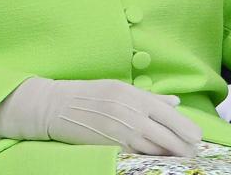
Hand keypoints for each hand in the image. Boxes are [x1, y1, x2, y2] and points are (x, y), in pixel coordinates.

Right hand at [0, 77, 201, 155]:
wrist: (53, 106)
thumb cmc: (85, 94)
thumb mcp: (117, 87)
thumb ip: (148, 97)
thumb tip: (175, 102)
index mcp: (135, 96)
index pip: (175, 118)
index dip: (189, 132)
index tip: (192, 138)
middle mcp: (133, 114)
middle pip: (174, 140)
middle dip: (185, 149)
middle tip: (186, 151)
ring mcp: (124, 133)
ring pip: (161, 152)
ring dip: (170, 156)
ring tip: (172, 156)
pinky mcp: (113, 148)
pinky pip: (142, 158)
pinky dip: (151, 159)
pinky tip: (151, 157)